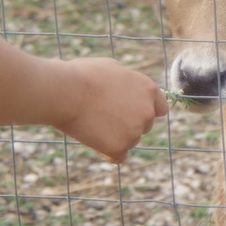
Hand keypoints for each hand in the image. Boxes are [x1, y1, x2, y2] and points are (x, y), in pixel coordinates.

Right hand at [54, 58, 168, 163]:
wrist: (65, 92)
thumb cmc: (83, 75)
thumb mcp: (113, 68)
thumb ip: (127, 82)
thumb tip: (127, 87)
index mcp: (149, 89)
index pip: (160, 108)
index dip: (146, 110)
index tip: (133, 113)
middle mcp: (147, 112)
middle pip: (145, 126)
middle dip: (130, 124)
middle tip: (105, 117)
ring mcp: (135, 131)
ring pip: (131, 141)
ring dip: (117, 137)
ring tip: (94, 124)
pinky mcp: (120, 147)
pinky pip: (119, 157)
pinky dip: (108, 152)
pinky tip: (95, 142)